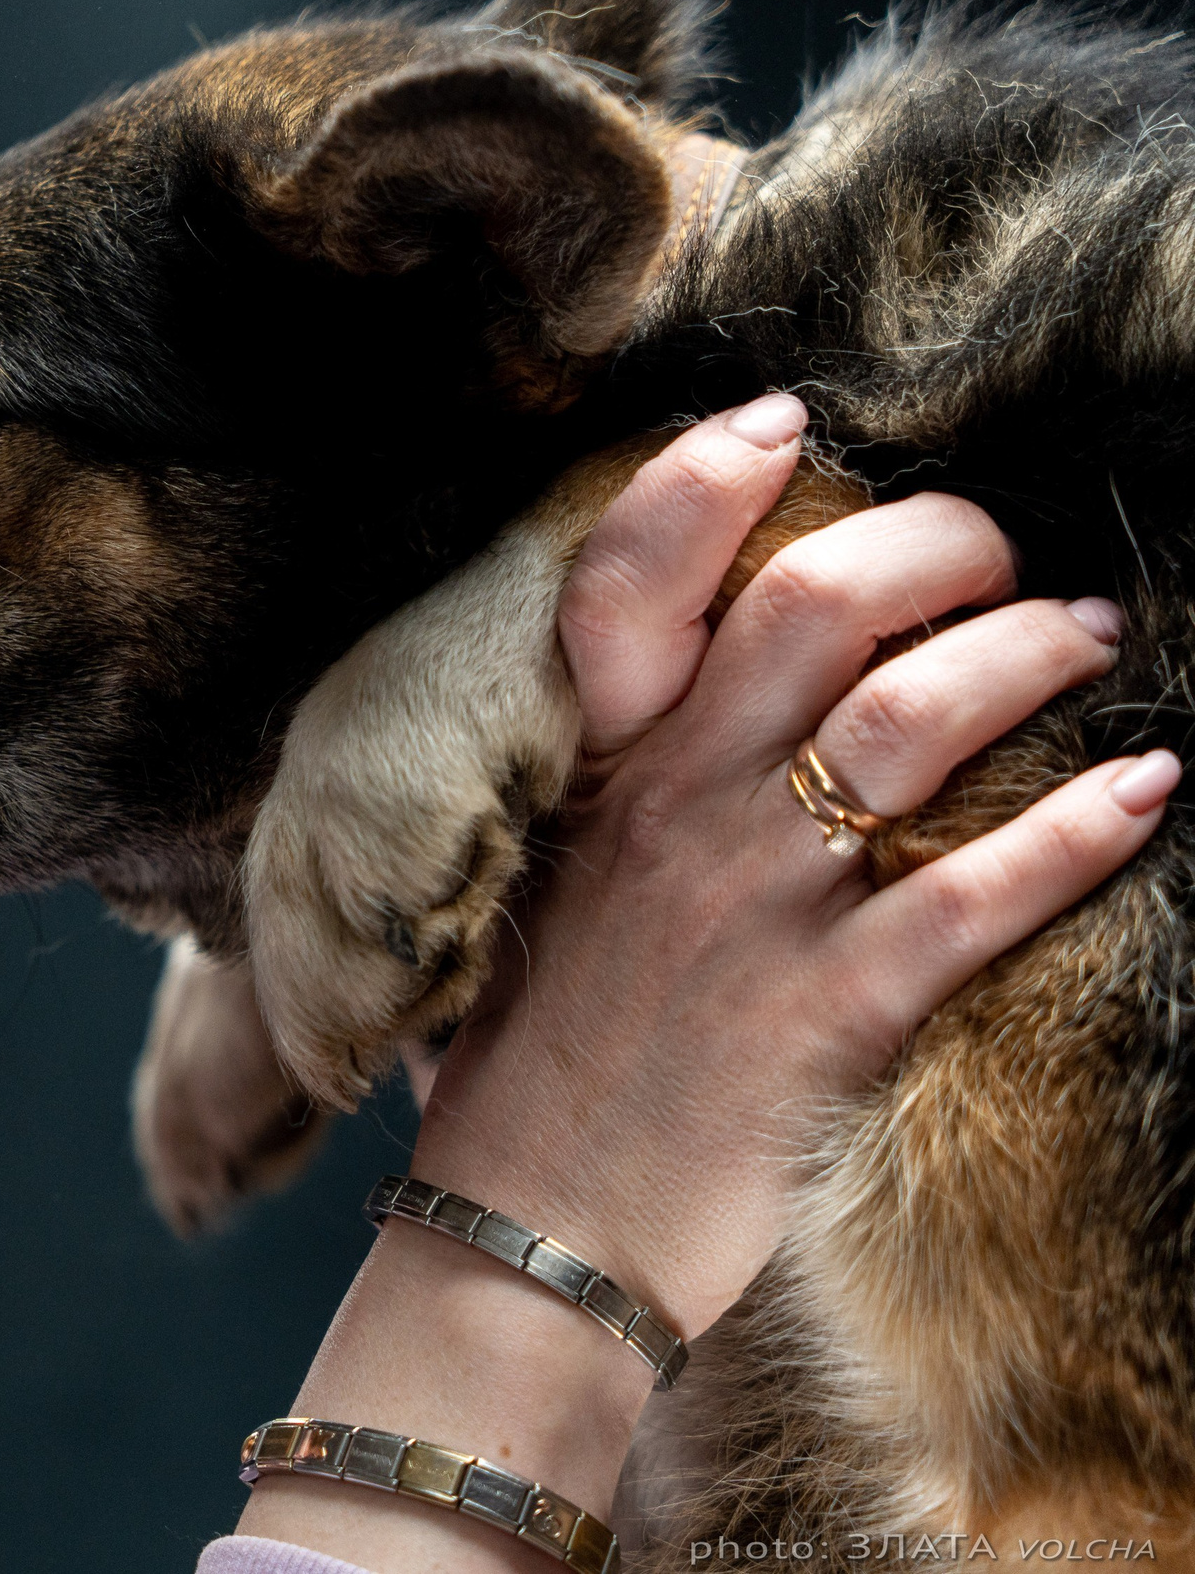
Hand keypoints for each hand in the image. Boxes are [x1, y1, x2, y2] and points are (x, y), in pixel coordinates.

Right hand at [236, 394, 1174, 1570]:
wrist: (521, 1230)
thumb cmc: (520, 1060)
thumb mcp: (520, 893)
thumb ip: (583, 794)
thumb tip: (657, 718)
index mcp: (587, 776)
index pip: (624, 580)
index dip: (704, 480)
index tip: (779, 422)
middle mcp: (671, 811)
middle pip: (813, 609)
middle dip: (930, 544)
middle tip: (994, 548)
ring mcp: (751, 907)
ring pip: (910, 723)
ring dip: (1025, 659)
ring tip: (1091, 639)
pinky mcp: (828, 1011)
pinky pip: (976, 899)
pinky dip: (1080, 836)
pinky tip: (1152, 793)